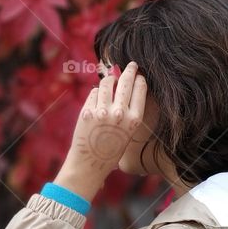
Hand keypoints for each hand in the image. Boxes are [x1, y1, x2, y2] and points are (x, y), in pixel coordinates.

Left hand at [53, 61, 147, 201]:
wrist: (90, 163)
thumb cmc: (111, 149)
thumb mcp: (127, 132)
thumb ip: (128, 110)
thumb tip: (123, 83)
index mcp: (134, 120)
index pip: (140, 89)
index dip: (139, 79)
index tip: (139, 74)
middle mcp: (120, 114)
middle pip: (125, 82)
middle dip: (129, 70)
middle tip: (131, 64)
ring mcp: (102, 112)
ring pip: (107, 83)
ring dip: (109, 79)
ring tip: (110, 79)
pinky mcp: (87, 111)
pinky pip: (94, 93)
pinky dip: (96, 93)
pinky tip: (97, 100)